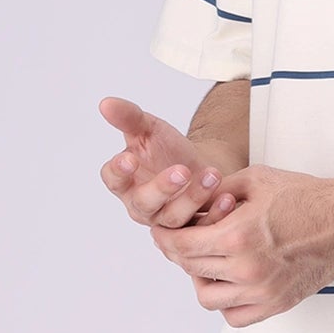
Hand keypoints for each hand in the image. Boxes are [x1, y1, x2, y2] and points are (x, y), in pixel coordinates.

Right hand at [98, 95, 238, 231]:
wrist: (199, 164)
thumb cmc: (167, 150)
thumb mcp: (149, 129)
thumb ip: (129, 117)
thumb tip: (106, 103)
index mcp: (126, 182)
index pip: (113, 179)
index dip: (118, 171)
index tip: (128, 158)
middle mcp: (142, 205)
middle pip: (144, 202)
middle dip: (162, 187)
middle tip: (181, 171)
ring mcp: (166, 219)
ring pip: (174, 217)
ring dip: (194, 197)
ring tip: (212, 174)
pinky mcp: (191, 229)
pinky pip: (201, 228)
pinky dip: (216, 214)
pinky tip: (227, 197)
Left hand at [151, 165, 333, 325]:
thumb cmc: (304, 197)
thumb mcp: (254, 179)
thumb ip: (216, 192)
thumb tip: (189, 205)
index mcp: (237, 236)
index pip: (181, 245)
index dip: (164, 238)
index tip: (161, 233)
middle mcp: (247, 269)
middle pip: (190, 268)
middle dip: (178, 253)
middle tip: (179, 242)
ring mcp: (262, 291)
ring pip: (208, 298)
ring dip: (199, 280)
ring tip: (206, 264)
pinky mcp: (276, 304)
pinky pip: (235, 316)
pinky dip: (226, 303)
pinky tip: (229, 283)